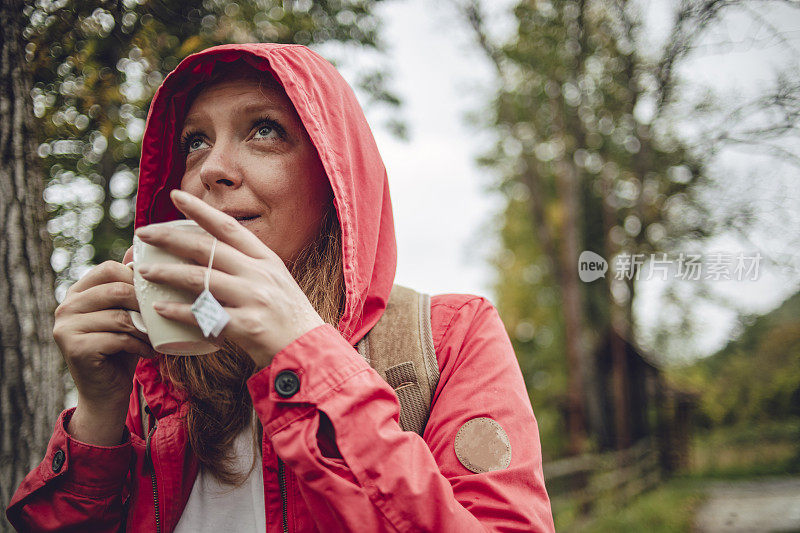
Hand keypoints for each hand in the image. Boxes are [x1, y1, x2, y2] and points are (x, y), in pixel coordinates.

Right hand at [53, 258, 156, 442]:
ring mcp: (66, 327)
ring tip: (155, 338)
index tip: (154, 295)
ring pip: (120, 316)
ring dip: (145, 329)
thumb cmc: (122, 348)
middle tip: (160, 318)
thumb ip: (127, 285)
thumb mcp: (126, 312)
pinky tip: (147, 352)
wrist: (106, 392)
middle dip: (144, 305)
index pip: (109, 269)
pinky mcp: (75, 348)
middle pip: (116, 290)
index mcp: (77, 292)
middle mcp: (66, 306)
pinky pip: (118, 338)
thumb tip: (136, 248)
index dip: (137, 279)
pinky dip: (140, 345)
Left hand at [133, 189, 324, 368]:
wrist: (308, 348)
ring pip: (200, 279)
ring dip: (167, 273)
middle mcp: (259, 274)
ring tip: (143, 272)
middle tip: (142, 234)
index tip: (176, 196)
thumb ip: (248, 266)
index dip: (201, 210)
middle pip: (206, 248)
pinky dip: (179, 312)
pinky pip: (204, 316)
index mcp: (265, 259)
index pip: (228, 226)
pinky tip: (160, 309)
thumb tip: (212, 253)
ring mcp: (253, 299)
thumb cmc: (288, 315)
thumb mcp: (275, 280)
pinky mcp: (246, 326)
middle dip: (169, 238)